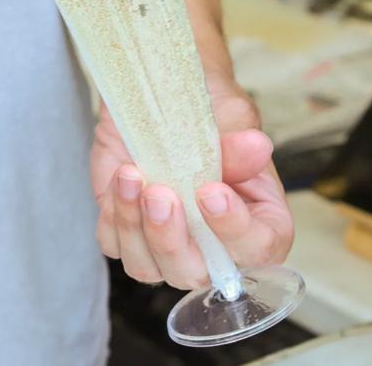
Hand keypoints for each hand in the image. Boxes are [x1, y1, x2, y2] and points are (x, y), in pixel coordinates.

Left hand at [91, 69, 294, 288]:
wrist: (165, 99)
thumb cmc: (209, 115)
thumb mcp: (231, 121)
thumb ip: (239, 145)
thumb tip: (257, 148)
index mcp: (258, 223)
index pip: (257, 249)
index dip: (234, 229)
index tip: (210, 192)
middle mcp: (214, 247)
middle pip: (194, 272)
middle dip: (170, 238)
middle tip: (160, 194)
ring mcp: (167, 245)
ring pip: (147, 267)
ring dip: (134, 225)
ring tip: (130, 176)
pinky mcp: (127, 234)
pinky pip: (114, 244)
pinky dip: (113, 214)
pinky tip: (119, 179)